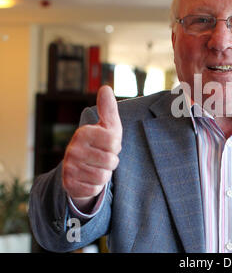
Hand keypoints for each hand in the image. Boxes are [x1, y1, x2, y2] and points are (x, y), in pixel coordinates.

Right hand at [62, 85, 121, 211]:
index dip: (116, 146)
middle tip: (102, 158)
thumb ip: (108, 108)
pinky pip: (94, 189)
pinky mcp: (69, 185)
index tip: (108, 145)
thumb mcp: (108, 126)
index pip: (114, 143)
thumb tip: (105, 88)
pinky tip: (89, 179)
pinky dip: (96, 186)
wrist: (82, 168)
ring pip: (103, 177)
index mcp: (83, 133)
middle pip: (111, 161)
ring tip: (97, 167)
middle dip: (111, 162)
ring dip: (104, 175)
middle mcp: (73, 149)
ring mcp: (69, 167)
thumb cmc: (101, 144)